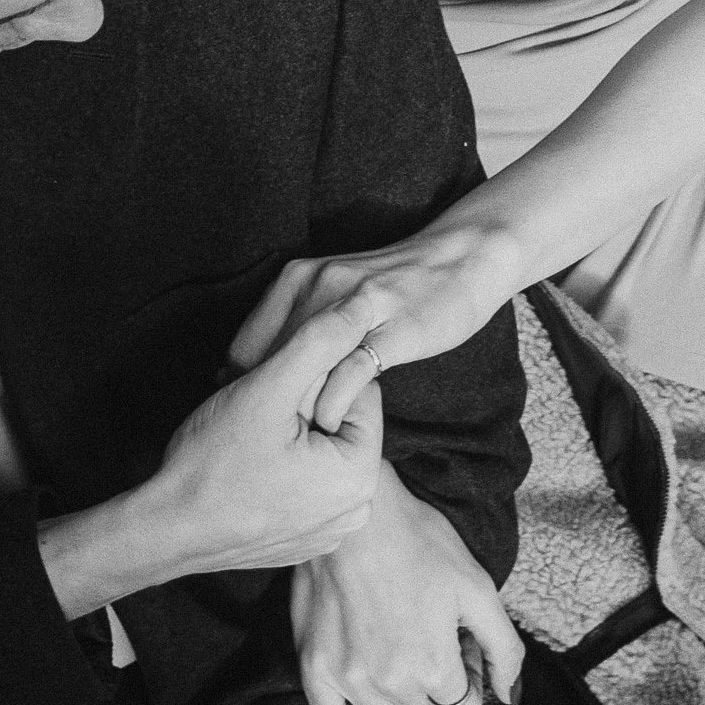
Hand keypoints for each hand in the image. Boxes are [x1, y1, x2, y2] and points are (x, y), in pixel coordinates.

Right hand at [150, 290, 383, 571]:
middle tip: (259, 415)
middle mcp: (355, 511)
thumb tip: (364, 306)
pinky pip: (307, 482)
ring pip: (322, 450)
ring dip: (293, 433)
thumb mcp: (269, 389)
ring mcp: (329, 531)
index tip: (275, 392)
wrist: (164, 530)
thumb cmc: (213, 462)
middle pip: (342, 422)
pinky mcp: (304, 539)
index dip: (314, 378)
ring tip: (252, 440)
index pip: (359, 391)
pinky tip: (250, 467)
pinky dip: (285, 466)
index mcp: (360, 477)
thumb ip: (320, 342)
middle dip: (305, 406)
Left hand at [229, 218, 520, 433]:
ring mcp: (355, 307)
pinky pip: (348, 377)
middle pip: (269, 362)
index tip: (251, 420)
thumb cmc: (393, 285)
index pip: (244, 346)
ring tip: (296, 445)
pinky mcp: (391, 329)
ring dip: (297, 413)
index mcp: (296, 278)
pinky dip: (334, 409)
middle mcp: (318, 286)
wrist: (461, 259)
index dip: (243, 389)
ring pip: (304, 372)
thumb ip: (295, 324)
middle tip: (270, 441)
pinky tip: (333, 428)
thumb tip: (254, 372)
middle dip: (267, 407)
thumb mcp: (332, 291)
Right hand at [290, 462, 524, 704]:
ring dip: (403, 704)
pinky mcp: (315, 669)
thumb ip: (503, 649)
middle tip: (430, 640)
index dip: (468, 679)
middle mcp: (391, 683)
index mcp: (434, 667)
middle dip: (437, 684)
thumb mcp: (477, 586)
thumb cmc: (418, 540)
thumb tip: (512, 697)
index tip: (458, 647)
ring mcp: (349, 680)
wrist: (355, 511)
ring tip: (403, 659)